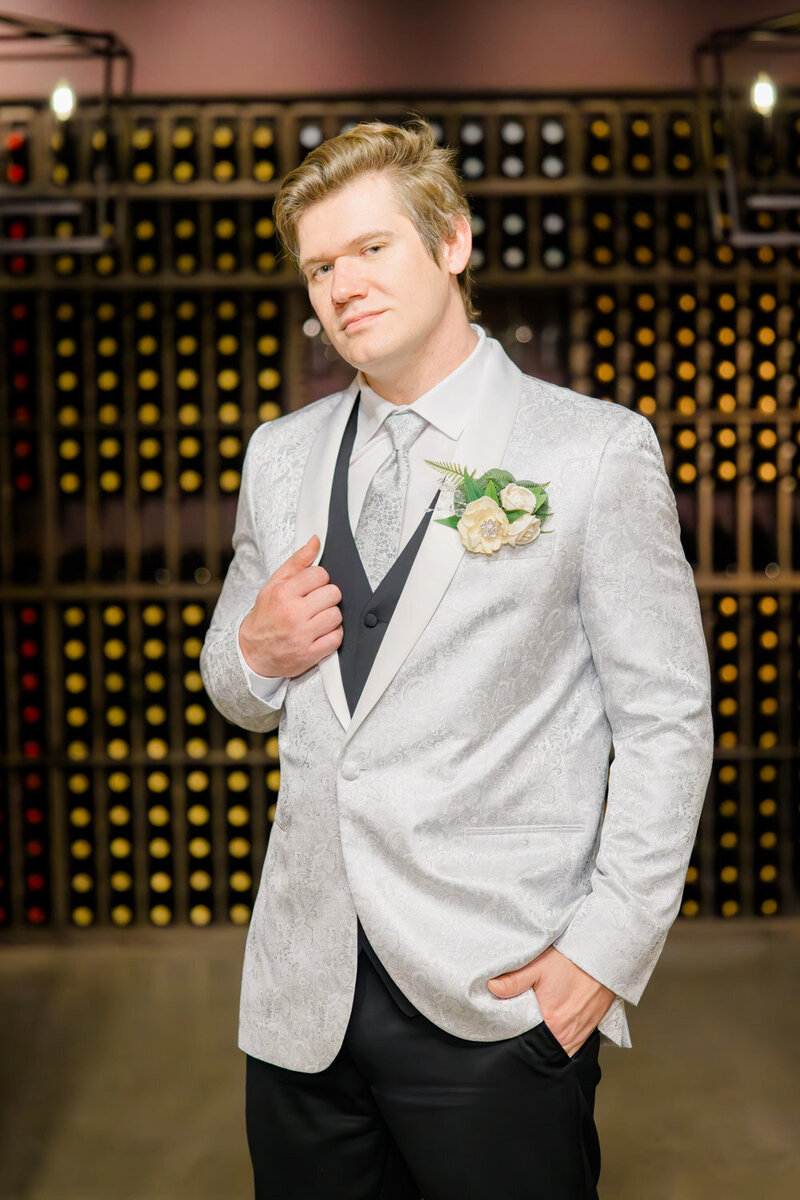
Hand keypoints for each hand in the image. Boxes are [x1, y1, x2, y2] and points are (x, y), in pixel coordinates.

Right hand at [238, 535, 342, 676]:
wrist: (253, 652)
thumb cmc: (266, 615)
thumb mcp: (275, 584)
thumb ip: (297, 562)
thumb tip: (315, 542)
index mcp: (283, 594)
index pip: (320, 575)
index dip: (320, 579)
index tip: (312, 587)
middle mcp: (292, 614)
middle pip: (333, 594)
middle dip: (327, 597)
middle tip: (316, 603)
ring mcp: (302, 636)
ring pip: (336, 616)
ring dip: (331, 616)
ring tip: (318, 618)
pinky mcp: (309, 654)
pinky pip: (336, 638)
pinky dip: (332, 635)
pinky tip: (320, 633)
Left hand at [487, 946, 614, 1057]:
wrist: (602, 959)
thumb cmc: (571, 962)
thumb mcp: (538, 966)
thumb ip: (514, 981)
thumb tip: (492, 989)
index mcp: (552, 1023)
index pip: (526, 1041)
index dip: (513, 1036)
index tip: (505, 1029)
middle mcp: (566, 1035)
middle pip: (541, 1048)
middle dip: (528, 1042)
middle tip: (517, 1030)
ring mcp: (579, 1036)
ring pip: (556, 1050)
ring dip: (544, 1043)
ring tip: (533, 1030)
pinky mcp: (587, 1032)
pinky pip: (570, 1048)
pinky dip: (559, 1043)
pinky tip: (549, 1031)